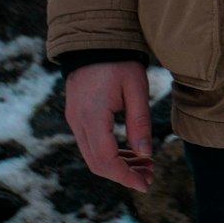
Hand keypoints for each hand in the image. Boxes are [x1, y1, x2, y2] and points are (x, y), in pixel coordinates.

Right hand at [65, 60, 154, 190]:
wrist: (95, 39)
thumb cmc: (119, 60)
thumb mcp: (136, 88)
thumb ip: (140, 122)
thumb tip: (145, 155)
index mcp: (92, 116)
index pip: (106, 160)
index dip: (126, 177)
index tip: (146, 184)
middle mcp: (77, 121)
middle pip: (97, 163)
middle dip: (124, 174)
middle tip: (149, 176)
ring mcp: (74, 118)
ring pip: (93, 155)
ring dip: (117, 164)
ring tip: (145, 164)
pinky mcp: (76, 114)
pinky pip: (90, 143)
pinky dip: (109, 151)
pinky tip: (130, 150)